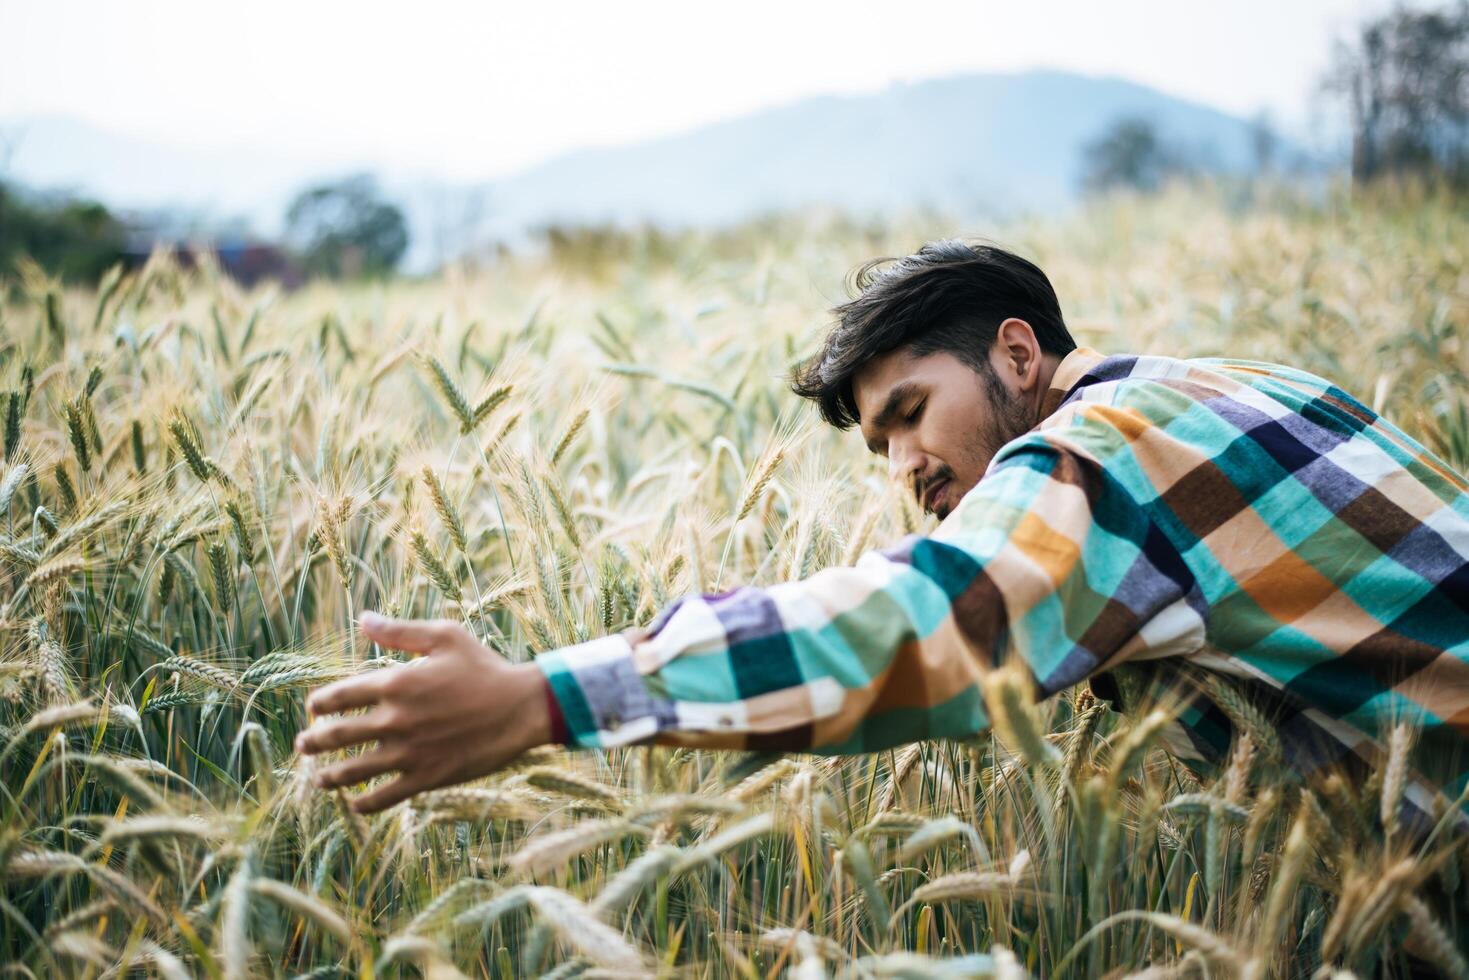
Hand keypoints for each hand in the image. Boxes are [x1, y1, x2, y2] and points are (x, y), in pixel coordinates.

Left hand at [295, 612, 552, 812]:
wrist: (522, 708)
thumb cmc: (485, 667)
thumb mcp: (445, 636)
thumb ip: (400, 630)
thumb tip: (363, 619)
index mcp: (396, 683)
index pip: (339, 695)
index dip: (319, 703)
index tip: (313, 709)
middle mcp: (395, 720)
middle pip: (337, 735)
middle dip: (313, 741)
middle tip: (303, 745)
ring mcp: (409, 752)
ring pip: (353, 770)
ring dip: (330, 775)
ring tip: (320, 778)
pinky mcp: (426, 776)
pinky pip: (384, 796)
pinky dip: (364, 802)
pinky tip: (356, 802)